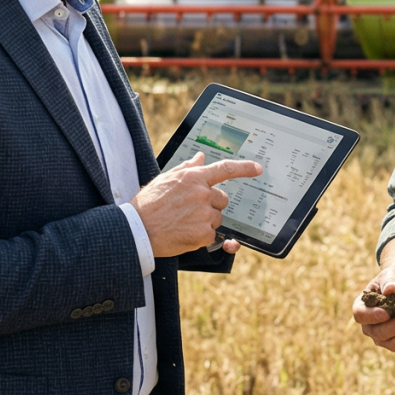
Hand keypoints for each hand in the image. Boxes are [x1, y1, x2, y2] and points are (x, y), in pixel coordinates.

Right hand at [134, 152, 261, 258]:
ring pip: (217, 218)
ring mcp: (204, 214)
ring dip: (205, 222)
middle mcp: (202, 194)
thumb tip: (200, 157)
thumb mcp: (165, 179)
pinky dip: (200, 237)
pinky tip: (184, 233)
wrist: (137, 229)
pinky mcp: (204, 234)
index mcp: (193, 178)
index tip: (257, 169)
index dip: (244, 168)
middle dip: (211, 205)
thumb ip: (187, 168)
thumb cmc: (148, 204)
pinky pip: (212, 236)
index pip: (225, 169)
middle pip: (222, 199)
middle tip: (190, 210)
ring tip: (183, 222)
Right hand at [352, 265, 394, 353]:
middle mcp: (368, 327)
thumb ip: (390, 280)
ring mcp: (381, 338)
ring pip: (392, 344)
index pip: (360, 315)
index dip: (372, 316)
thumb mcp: (392, 274)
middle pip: (378, 333)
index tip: (387, 312)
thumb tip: (390, 290)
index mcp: (361, 307)